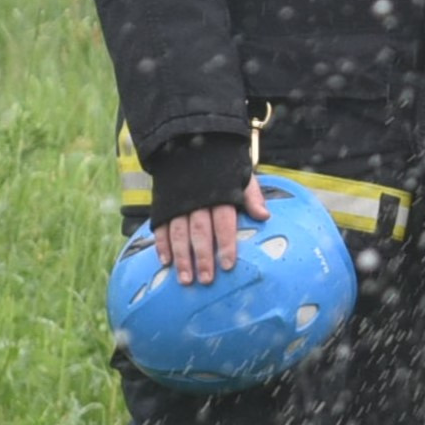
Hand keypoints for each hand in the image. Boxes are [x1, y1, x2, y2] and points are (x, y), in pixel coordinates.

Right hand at [154, 176, 271, 286]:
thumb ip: (252, 195)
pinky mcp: (163, 205)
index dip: (226, 244)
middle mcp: (197, 200)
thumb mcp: (240, 175)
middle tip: (206, 279)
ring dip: (181, 257)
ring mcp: (177, 203)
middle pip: (199, 232)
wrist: (190, 144)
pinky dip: (162, 245)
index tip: (228, 265)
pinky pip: (160, 227)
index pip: (223, 222)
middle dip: (203, 257)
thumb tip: (264, 216)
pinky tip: (166, 262)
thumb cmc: (222, 167)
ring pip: (179, 233)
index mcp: (219, 194)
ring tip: (186, 279)